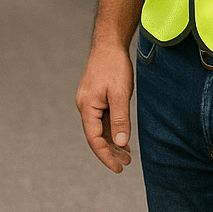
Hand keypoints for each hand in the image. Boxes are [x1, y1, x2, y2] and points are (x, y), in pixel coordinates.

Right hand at [76, 43, 133, 172]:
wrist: (109, 43)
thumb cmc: (114, 66)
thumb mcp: (121, 94)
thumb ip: (120, 119)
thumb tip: (121, 143)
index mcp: (87, 106)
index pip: (94, 139)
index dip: (106, 156)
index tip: (118, 168)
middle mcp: (85, 105)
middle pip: (96, 135)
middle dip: (110, 151)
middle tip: (126, 164)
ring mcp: (90, 101)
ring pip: (100, 127)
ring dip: (112, 141)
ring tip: (127, 155)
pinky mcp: (96, 96)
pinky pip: (103, 118)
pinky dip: (112, 129)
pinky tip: (122, 136)